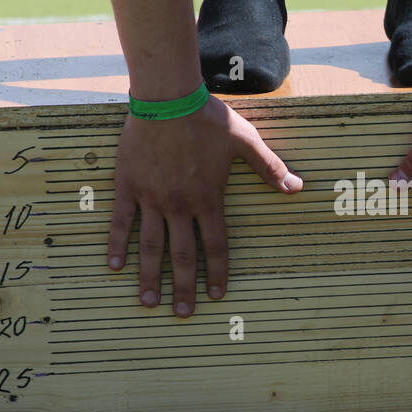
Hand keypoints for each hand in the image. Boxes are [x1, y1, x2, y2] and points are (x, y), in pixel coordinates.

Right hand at [107, 95, 301, 315]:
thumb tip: (297, 187)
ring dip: (150, 276)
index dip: (216, 273)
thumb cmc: (208, 119)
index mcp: (208, 199)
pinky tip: (114, 266)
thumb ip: (270, 167)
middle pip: (181, 255)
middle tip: (181, 313)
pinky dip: (117, 245)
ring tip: (148, 302)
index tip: (216, 296)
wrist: (167, 98)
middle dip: (182, 287)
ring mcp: (151, 198)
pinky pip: (121, 222)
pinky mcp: (128, 186)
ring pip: (150, 246)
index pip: (215, 246)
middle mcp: (179, 206)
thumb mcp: (245, 141)